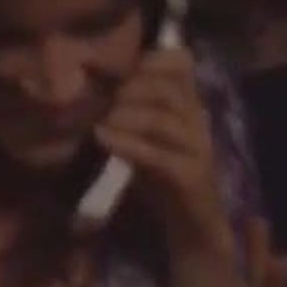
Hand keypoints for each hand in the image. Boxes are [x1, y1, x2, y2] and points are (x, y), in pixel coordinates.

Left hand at [94, 48, 232, 258]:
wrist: (191, 227)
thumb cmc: (163, 178)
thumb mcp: (143, 137)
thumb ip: (126, 110)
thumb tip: (88, 81)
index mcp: (189, 105)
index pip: (182, 65)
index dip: (152, 60)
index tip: (122, 67)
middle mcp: (198, 121)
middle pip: (167, 90)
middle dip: (131, 89)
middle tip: (103, 99)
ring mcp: (198, 149)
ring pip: (163, 120)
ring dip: (127, 115)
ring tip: (100, 120)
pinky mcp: (191, 177)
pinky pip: (158, 156)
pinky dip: (128, 144)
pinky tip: (103, 139)